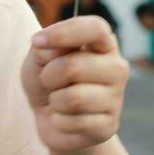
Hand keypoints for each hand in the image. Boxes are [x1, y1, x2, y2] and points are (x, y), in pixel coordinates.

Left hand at [20, 16, 128, 152]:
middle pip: (75, 66)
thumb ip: (46, 47)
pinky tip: (64, 118)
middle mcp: (116, 68)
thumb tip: (52, 46)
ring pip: (75, 98)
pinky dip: (59, 121)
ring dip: (55, 100)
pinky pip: (76, 122)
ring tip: (58, 100)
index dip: (65, 33)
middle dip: (49, 75)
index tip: (37, 42)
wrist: (49, 117)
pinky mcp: (109, 126)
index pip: (96, 28)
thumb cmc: (47, 79)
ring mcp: (116, 98)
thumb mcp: (39, 56)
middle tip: (49, 81)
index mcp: (102, 44)